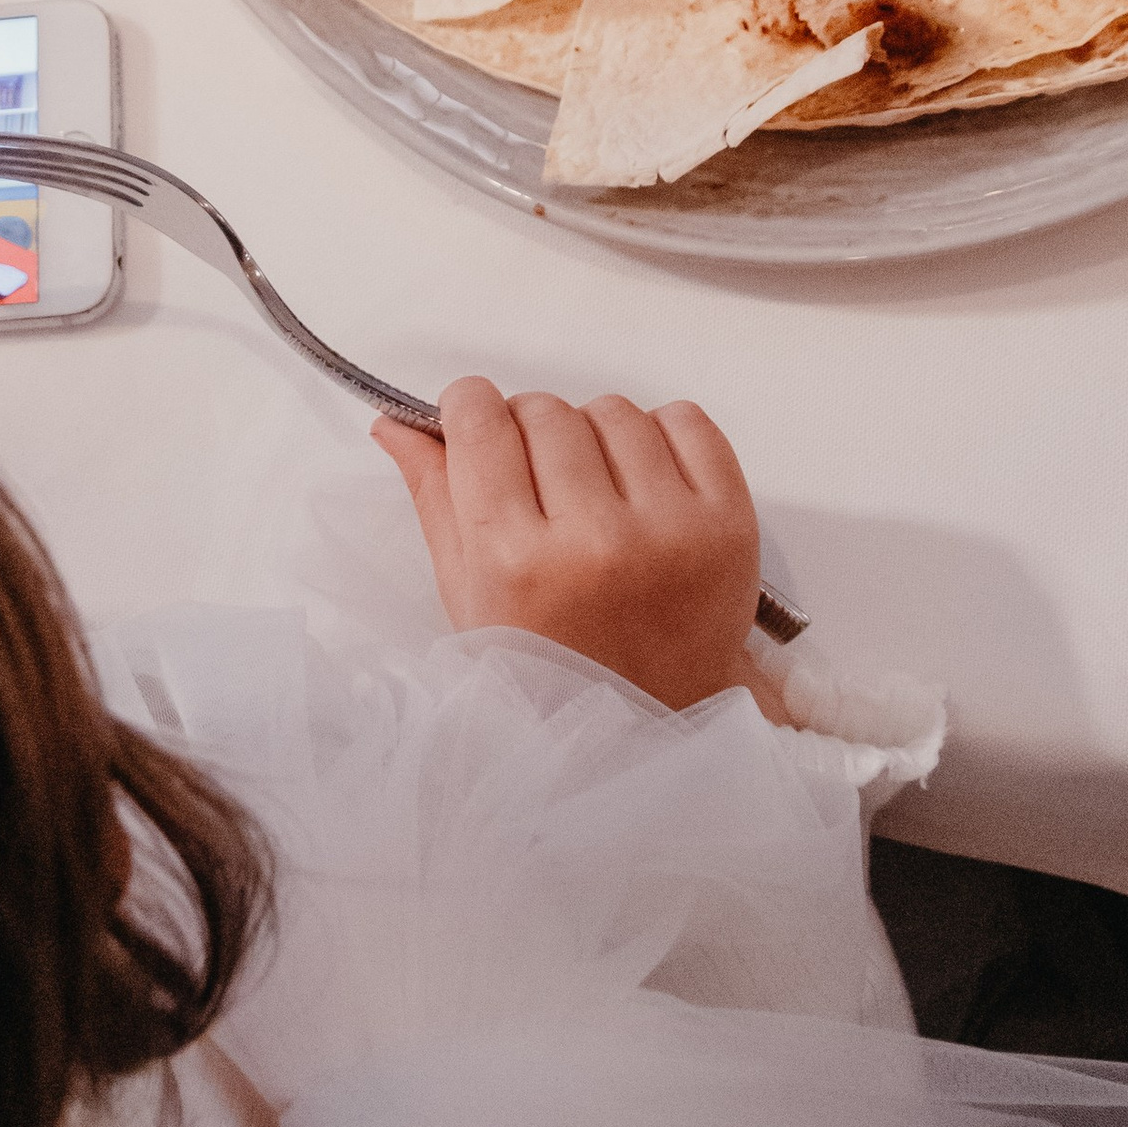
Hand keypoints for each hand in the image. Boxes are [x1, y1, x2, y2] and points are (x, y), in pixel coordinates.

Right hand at [372, 378, 759, 709]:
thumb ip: (434, 498)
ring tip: (595, 490)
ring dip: (594, 435)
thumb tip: (397, 425)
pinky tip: (644, 481)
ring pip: (612, 410)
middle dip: (528, 430)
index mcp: (516, 562)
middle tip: (538, 480)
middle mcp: (595, 542)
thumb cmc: (553, 664)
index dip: (469, 410)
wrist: (657, 717)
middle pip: (544, 410)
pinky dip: (661, 435)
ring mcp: (671, 530)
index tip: (474, 423)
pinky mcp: (730, 522)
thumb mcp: (470, 594)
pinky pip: (686, 420)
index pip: (480, 420)